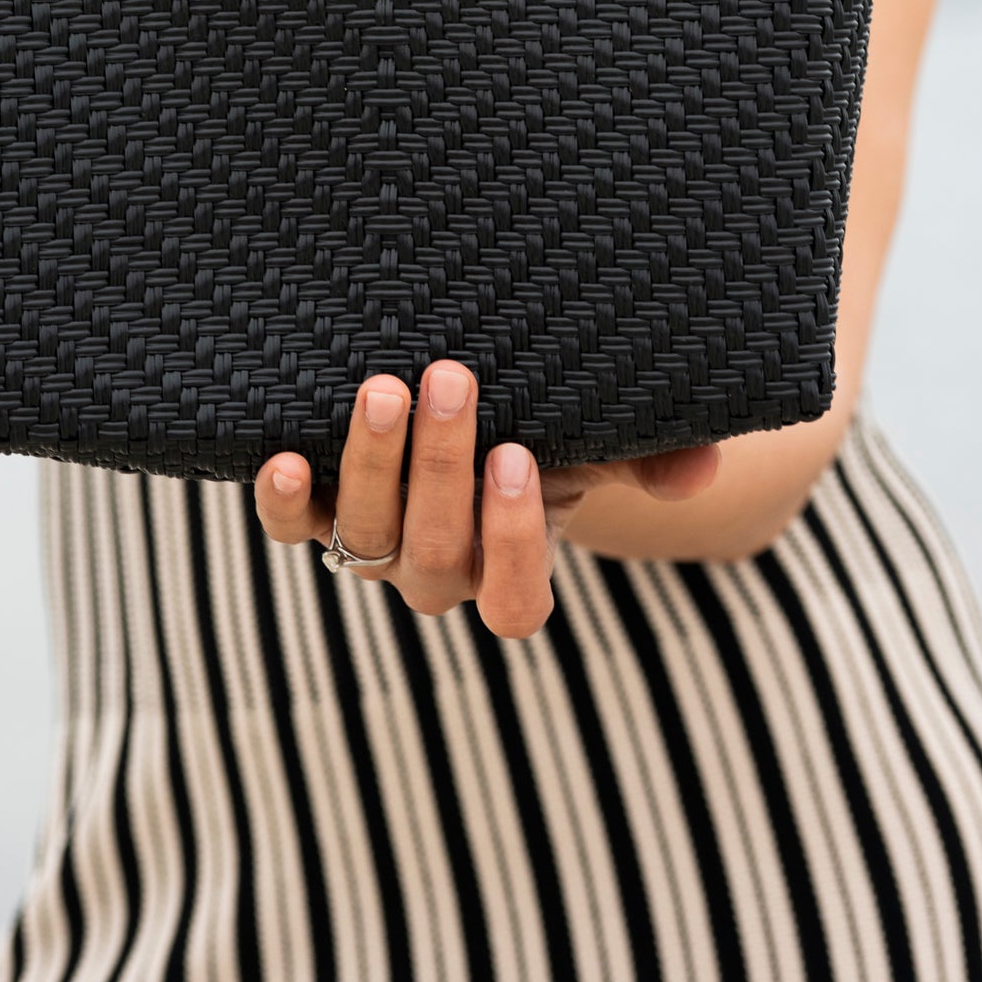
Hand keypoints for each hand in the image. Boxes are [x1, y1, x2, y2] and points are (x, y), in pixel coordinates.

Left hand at [253, 360, 721, 639]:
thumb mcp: (597, 444)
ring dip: (372, 462)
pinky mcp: (314, 517)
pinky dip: (280, 502)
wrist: (469, 419)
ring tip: (383, 388)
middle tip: (449, 376)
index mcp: (508, 572)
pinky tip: (280, 457)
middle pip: (435, 549)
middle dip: (440, 463)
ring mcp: (372, 549)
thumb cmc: (544, 432)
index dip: (512, 544)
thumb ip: (653, 455)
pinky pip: (290, 530)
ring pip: (363, 534)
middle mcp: (436, 574)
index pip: (513, 605)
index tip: (518, 457)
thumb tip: (701, 466)